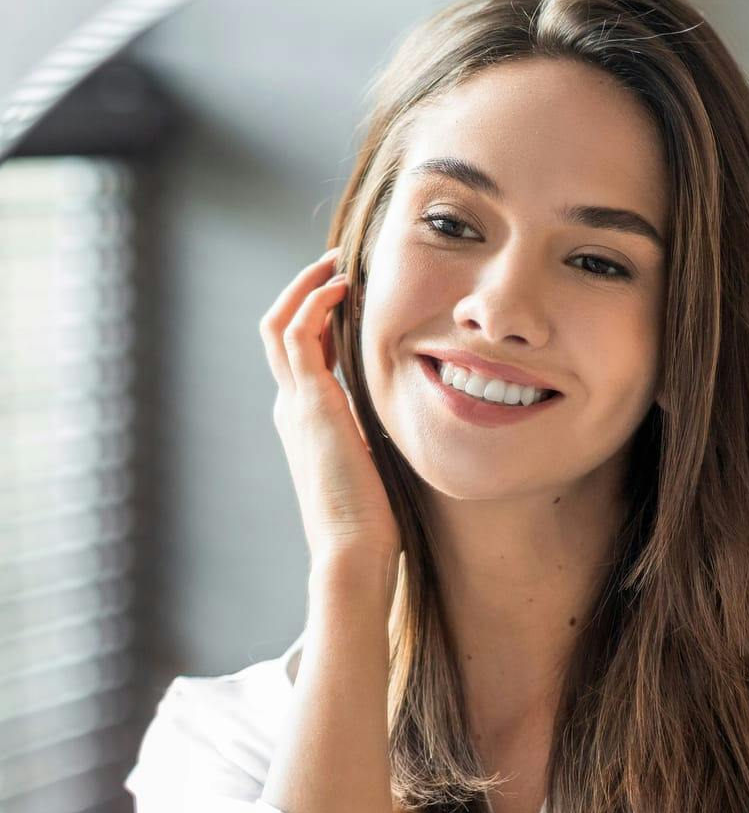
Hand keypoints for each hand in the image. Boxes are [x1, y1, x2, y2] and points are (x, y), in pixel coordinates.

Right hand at [259, 249, 400, 574]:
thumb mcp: (376, 466)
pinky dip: (313, 303)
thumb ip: (378, 438)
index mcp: (308, 423)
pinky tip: (341, 287)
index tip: (350, 298)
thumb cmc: (372, 521)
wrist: (353, 550)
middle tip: (336, 266)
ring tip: (335, 263)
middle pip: (281, 332)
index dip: (323, 321)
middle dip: (306, 294)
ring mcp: (295, 404)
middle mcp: (293, 408)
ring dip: (304, 287)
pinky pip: (297, 335)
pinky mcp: (309, 403)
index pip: (305, 357)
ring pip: (279, 325)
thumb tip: (404, 425)